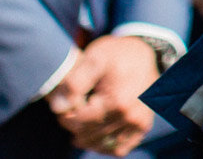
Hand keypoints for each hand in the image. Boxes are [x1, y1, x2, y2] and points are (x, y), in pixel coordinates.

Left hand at [47, 36, 157, 155]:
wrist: (145, 53)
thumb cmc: (116, 54)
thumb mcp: (95, 57)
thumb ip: (74, 82)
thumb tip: (58, 109)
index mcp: (119, 101)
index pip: (79, 123)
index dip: (66, 115)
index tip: (66, 103)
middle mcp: (132, 117)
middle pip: (88, 136)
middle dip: (75, 126)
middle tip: (73, 108)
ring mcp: (139, 124)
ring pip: (100, 145)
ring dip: (87, 135)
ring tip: (85, 116)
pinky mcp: (142, 128)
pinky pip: (118, 149)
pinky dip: (103, 143)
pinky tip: (97, 129)